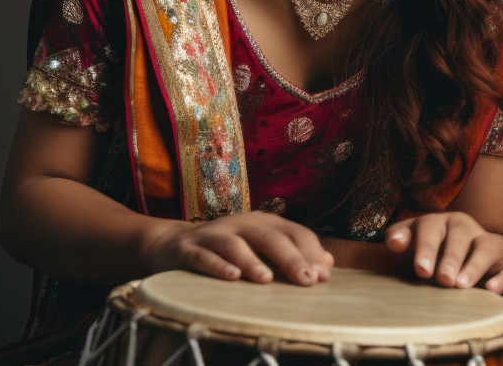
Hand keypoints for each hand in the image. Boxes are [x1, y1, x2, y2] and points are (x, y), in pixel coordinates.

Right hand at [142, 211, 333, 284]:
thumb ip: (294, 253)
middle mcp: (241, 224)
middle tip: (306, 280)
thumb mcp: (263, 247)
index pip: (293, 232)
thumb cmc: (228, 249)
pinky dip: (217, 266)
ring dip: (252, 261)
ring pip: (236, 245)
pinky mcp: (189, 250)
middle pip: (270, 237)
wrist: (174, 244)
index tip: (322, 276)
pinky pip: (203, 257)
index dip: (310, 252)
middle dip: (290, 258)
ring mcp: (214, 235)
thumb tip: (328, 264)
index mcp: (264, 222)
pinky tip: (231, 277)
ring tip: (267, 280)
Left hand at [383, 211, 502, 293]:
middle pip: (459, 237)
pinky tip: (492, 289)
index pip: (431, 228)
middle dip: (450, 258)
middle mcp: (464, 228)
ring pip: (486, 249)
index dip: (426, 247)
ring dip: (475, 266)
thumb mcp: (411, 242)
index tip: (421, 270)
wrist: (459, 254)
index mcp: (439, 222)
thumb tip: (394, 242)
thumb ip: (399, 238)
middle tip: (443, 280)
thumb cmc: (428, 251)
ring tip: (462, 285)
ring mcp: (486, 243)